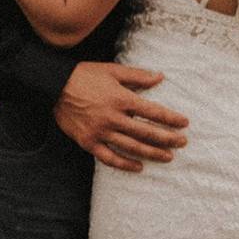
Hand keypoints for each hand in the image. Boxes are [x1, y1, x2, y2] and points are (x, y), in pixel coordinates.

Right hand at [54, 62, 189, 172]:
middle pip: (146, 132)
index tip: (184, 123)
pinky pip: (109, 158)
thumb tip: (160, 77)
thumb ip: (138, 76)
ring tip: (168, 157)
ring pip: (131, 147)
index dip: (171, 119)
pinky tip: (138, 167)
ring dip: (152, 153)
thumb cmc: (85, 75)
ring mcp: (100, 132)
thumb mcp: (112, 70)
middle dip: (167, 139)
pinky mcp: (89, 142)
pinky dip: (125, 164)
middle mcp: (113, 118)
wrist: (54, 86)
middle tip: (182, 143)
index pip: (153, 112)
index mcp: (121, 99)